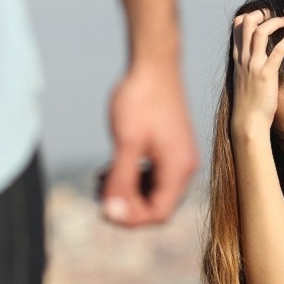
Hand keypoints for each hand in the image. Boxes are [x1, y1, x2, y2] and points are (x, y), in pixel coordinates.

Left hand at [100, 62, 198, 226]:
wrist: (153, 64)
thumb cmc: (141, 99)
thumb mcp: (126, 143)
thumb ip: (120, 180)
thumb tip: (111, 213)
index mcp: (178, 169)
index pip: (158, 214)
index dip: (130, 218)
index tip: (104, 209)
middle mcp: (185, 167)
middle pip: (156, 205)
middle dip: (126, 205)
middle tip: (98, 192)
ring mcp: (179, 158)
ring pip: (153, 192)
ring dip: (127, 192)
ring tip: (102, 179)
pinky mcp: (171, 149)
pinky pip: (153, 176)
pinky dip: (133, 178)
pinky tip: (112, 168)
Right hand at [229, 10, 283, 135]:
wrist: (248, 120)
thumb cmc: (250, 102)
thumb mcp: (244, 78)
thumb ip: (248, 63)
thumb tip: (257, 55)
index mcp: (238, 58)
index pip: (238, 26)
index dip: (251, 15)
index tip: (265, 15)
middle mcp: (244, 58)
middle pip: (248, 23)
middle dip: (263, 13)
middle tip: (278, 14)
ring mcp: (254, 65)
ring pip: (261, 32)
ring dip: (277, 22)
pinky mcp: (266, 74)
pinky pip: (277, 51)